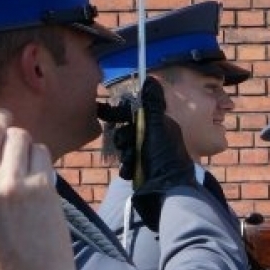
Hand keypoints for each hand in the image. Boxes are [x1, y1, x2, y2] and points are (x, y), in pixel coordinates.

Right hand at [110, 78, 195, 230]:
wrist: (168, 191)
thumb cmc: (164, 157)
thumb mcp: (158, 127)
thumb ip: (152, 105)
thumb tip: (150, 79)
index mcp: (161, 126)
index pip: (135, 114)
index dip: (119, 113)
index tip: (102, 112)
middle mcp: (156, 140)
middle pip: (127, 132)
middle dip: (124, 138)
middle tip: (127, 145)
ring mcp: (149, 157)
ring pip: (126, 149)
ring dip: (125, 155)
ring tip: (132, 161)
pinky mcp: (143, 172)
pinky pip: (128, 165)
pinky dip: (128, 168)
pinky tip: (132, 172)